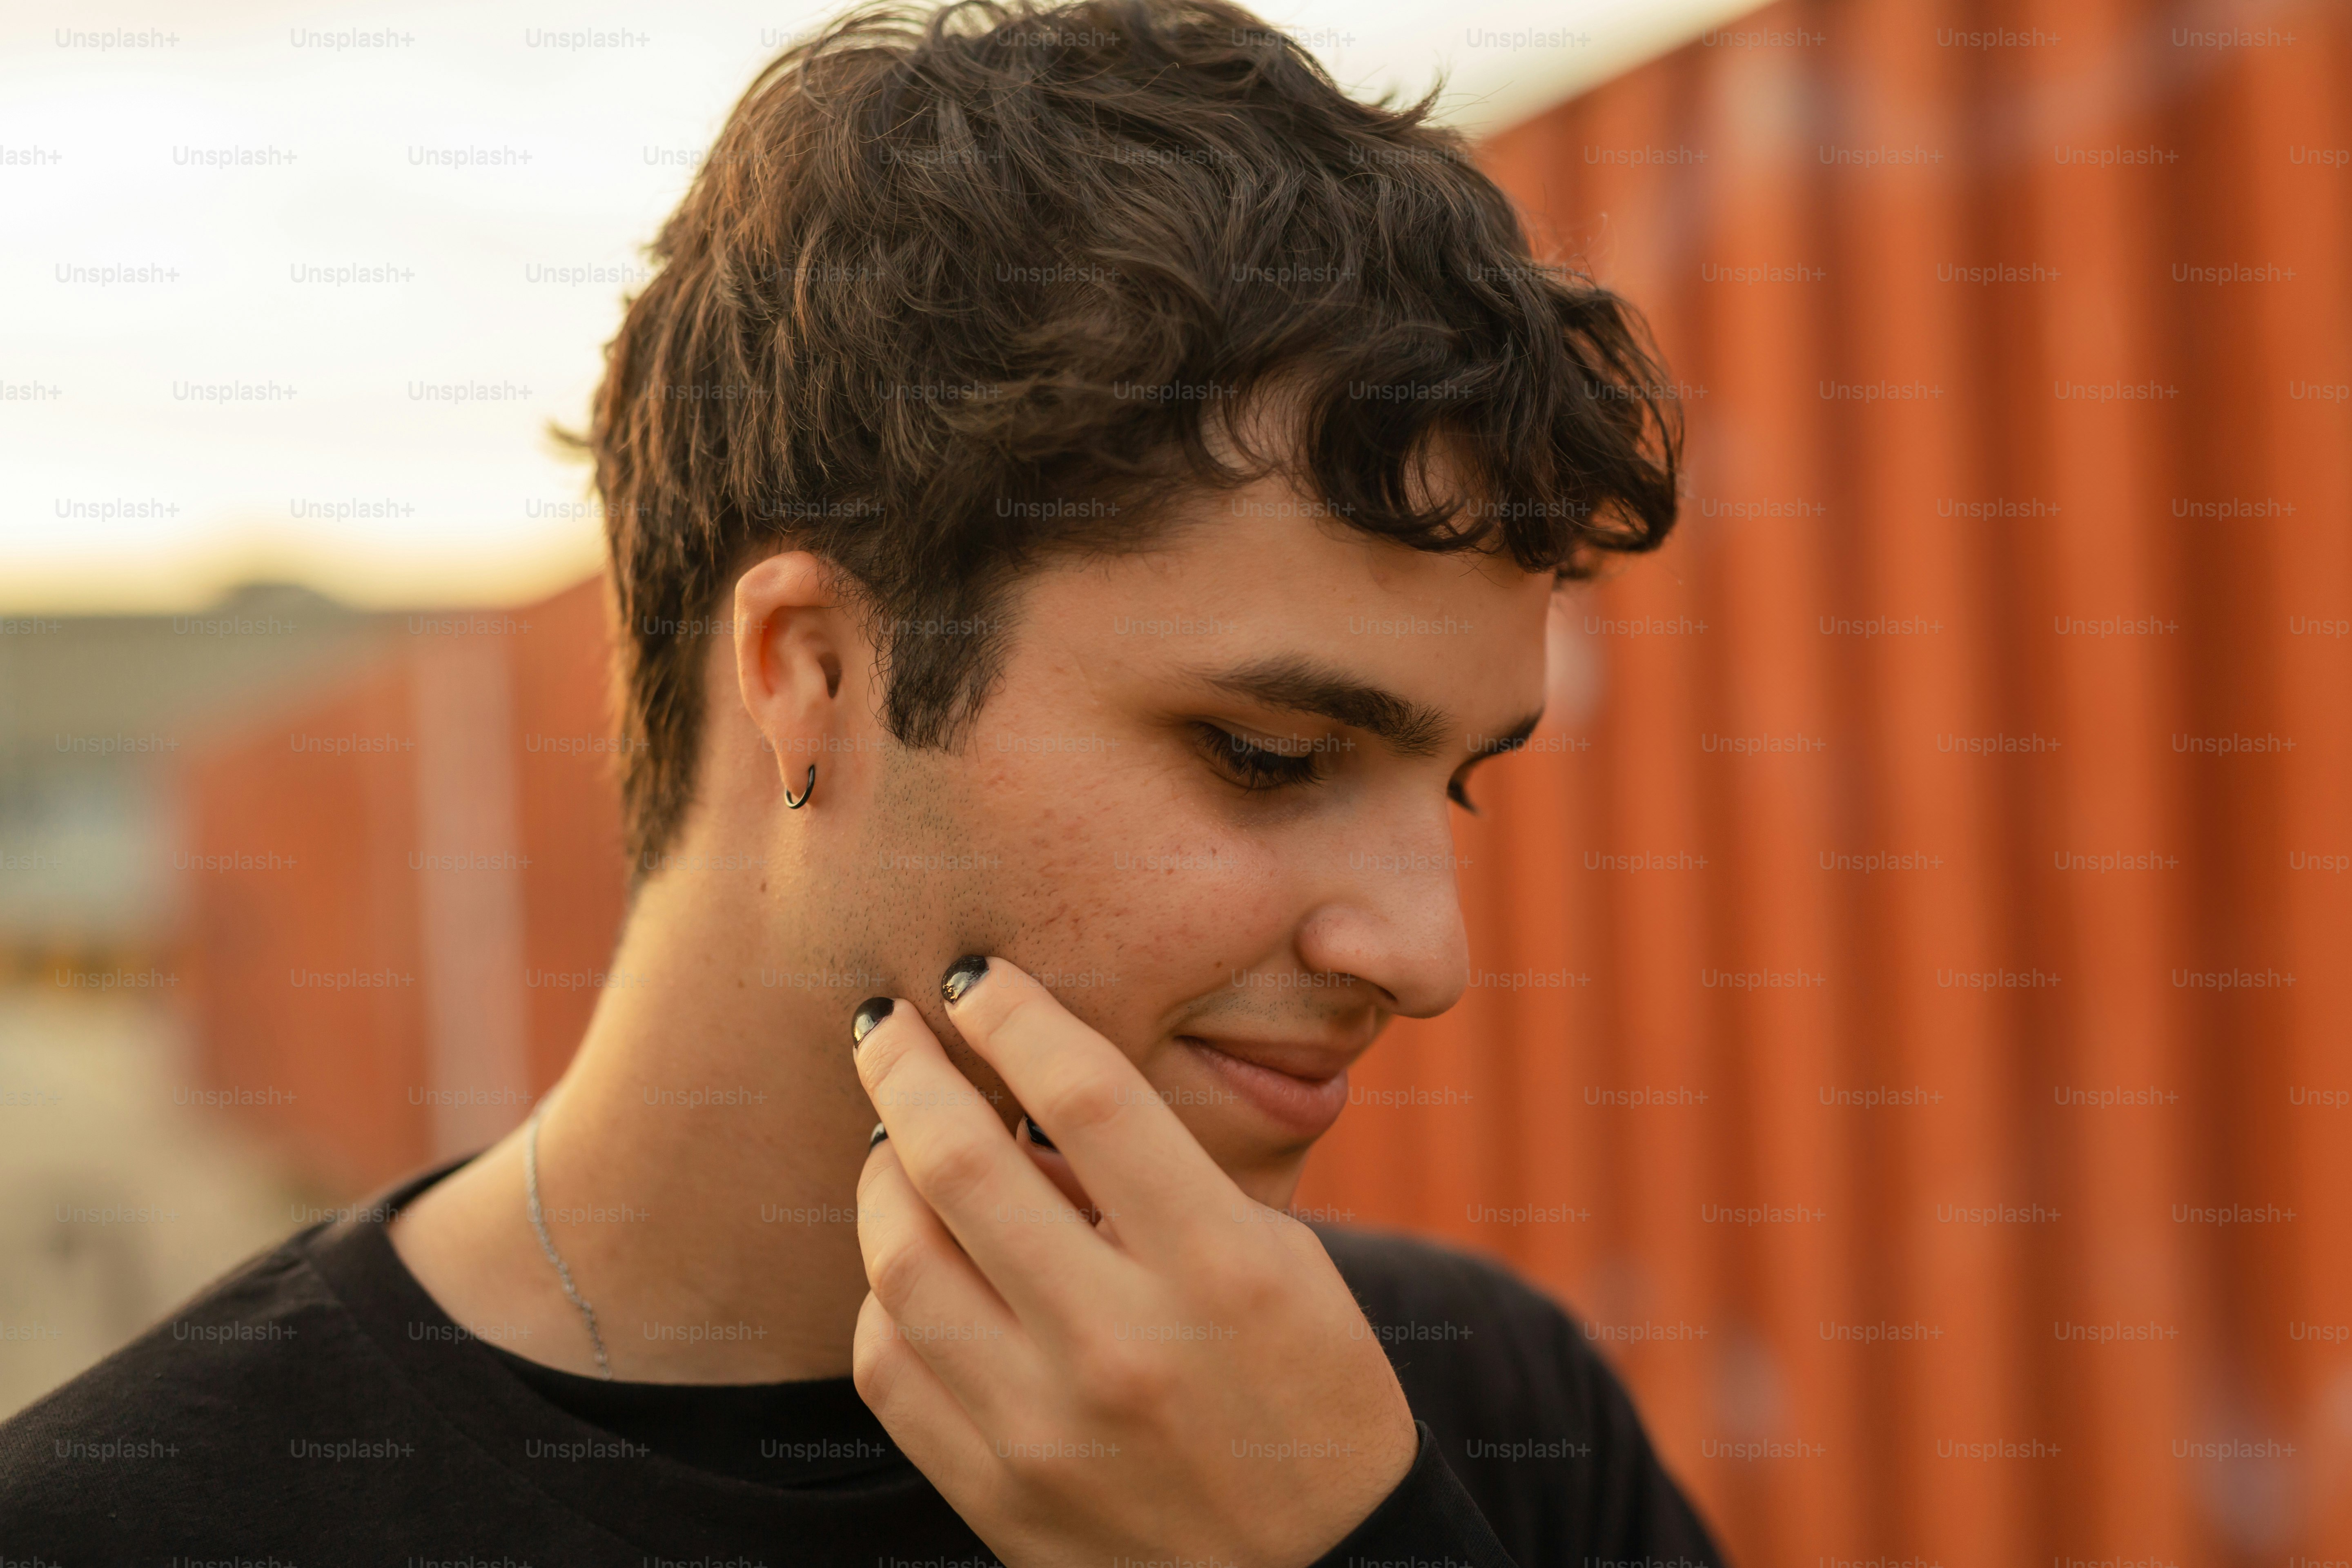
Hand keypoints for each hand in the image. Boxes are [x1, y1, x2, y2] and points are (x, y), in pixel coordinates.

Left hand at [849, 956, 1418, 1567]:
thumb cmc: (1312, 1393)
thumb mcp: (1280, 1264)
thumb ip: (1159, 1184)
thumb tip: (1024, 1112)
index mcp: (1221, 1270)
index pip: (1087, 1095)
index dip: (1015, 1014)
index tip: (976, 976)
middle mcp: (1125, 1346)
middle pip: (962, 1164)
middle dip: (905, 1068)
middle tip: (884, 1022)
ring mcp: (1047, 1429)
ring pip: (899, 1263)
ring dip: (881, 1178)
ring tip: (894, 1141)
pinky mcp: (996, 1494)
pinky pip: (888, 1366)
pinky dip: (883, 1293)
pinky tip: (910, 1260)